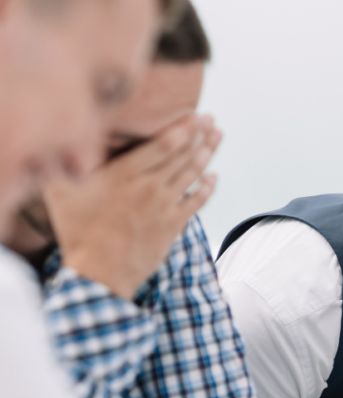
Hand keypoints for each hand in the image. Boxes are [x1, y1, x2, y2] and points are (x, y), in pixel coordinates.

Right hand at [43, 114, 220, 299]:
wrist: (100, 273)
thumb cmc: (76, 231)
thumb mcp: (60, 191)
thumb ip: (64, 162)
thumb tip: (62, 138)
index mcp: (124, 174)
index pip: (163, 145)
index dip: (184, 128)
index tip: (197, 115)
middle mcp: (149, 187)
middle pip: (182, 155)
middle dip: (200, 135)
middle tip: (212, 120)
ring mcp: (164, 207)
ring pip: (192, 174)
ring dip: (207, 154)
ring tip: (217, 137)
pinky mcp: (173, 227)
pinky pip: (196, 203)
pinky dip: (207, 188)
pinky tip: (214, 176)